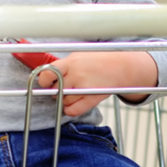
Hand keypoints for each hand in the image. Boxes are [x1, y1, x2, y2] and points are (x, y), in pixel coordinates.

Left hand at [34, 52, 157, 116]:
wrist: (122, 67)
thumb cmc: (100, 61)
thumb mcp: (79, 56)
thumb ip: (64, 65)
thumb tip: (46, 75)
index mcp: (71, 61)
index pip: (47, 73)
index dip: (44, 80)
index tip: (46, 82)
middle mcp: (76, 74)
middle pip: (54, 90)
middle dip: (55, 91)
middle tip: (61, 88)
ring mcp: (84, 87)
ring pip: (63, 101)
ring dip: (64, 100)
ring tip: (73, 93)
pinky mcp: (92, 99)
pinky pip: (73, 110)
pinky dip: (69, 110)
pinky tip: (72, 105)